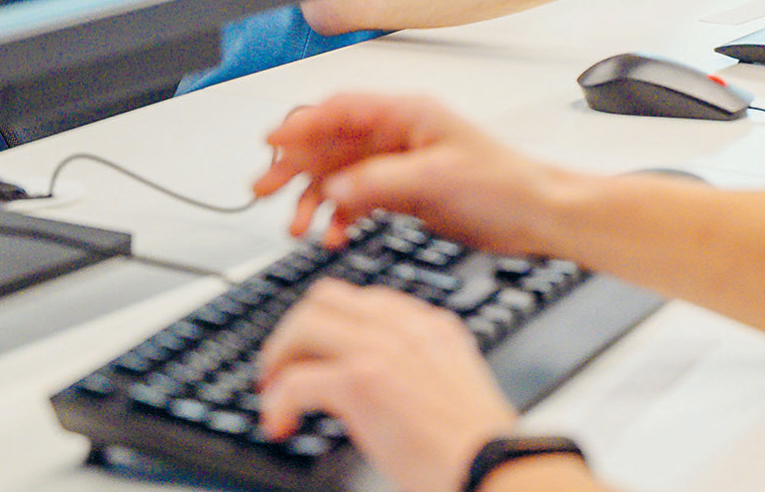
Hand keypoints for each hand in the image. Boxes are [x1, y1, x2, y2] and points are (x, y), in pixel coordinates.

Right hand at [253, 93, 571, 251]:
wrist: (538, 216)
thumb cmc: (505, 184)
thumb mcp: (438, 178)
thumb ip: (380, 181)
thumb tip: (332, 187)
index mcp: (407, 114)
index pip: (341, 109)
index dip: (303, 123)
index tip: (273, 142)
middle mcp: (398, 135)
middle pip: (331, 142)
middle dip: (295, 164)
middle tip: (264, 188)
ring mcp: (399, 164)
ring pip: (339, 175)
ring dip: (315, 198)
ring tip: (297, 226)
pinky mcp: (404, 192)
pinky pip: (357, 199)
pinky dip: (341, 216)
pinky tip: (333, 235)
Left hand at [257, 279, 517, 491]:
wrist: (492, 468)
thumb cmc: (476, 447)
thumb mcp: (450, 386)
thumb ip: (415, 369)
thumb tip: (374, 384)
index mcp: (431, 325)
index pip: (365, 300)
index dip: (331, 325)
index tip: (316, 354)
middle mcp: (406, 325)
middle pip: (327, 297)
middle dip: (295, 331)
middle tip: (282, 369)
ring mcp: (383, 347)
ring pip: (304, 323)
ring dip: (279, 357)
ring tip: (272, 392)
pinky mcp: (362, 381)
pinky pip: (296, 379)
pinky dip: (277, 401)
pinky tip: (280, 424)